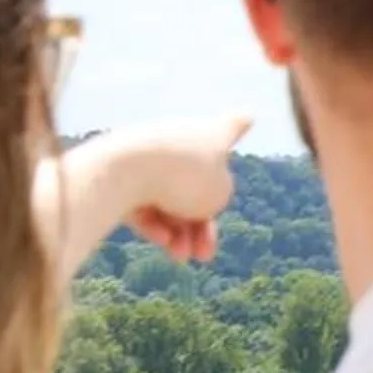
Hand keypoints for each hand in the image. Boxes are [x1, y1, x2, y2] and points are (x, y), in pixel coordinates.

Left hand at [96, 115, 250, 263]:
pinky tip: (161, 241)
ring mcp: (151, 156)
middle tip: (204, 255)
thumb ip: (215, 199)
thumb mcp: (220, 194)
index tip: (249, 117)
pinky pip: (144, 205)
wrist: (129, 169)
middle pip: (197, 187)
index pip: (231, 128)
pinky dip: (154, 225)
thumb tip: (192, 205)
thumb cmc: (183, 176)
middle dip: (202, 227)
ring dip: (180, 234)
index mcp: (212, 135)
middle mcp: (181, 140)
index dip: (241, 126)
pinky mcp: (123, 174)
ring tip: (180, 256)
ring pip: (170, 202)